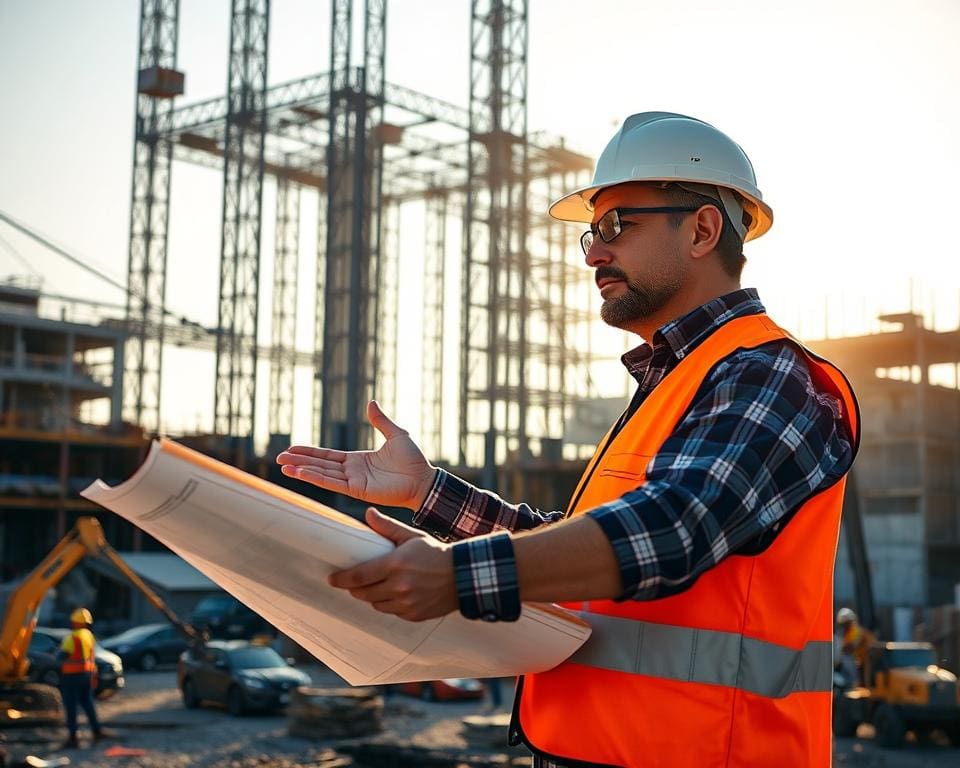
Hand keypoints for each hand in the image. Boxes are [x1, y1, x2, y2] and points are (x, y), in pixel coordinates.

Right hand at [276, 400, 435, 509]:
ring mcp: (353, 482)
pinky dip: (315, 478)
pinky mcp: (357, 490)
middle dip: (299, 461)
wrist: (424, 478)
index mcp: (357, 460)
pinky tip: (300, 473)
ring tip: (283, 465)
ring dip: (302, 470)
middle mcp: (352, 471)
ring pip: (322, 474)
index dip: (310, 452)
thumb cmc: (413, 460)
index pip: (327, 456)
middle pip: (319, 465)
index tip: (292, 448)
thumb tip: (371, 402)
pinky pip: (332, 483)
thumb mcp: (396, 434)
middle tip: (278, 457)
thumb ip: (380, 421)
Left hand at [328, 507, 456, 621]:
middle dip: (354, 588)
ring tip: (377, 586)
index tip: (332, 579)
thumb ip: (387, 527)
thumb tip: (368, 513)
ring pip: (376, 604)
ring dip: (372, 596)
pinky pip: (392, 612)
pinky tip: (395, 594)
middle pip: (363, 593)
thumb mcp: (411, 536)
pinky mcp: (413, 615)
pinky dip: (390, 604)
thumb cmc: (435, 552)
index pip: (358, 576)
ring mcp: (406, 603)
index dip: (341, 579)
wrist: (462, 574)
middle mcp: (399, 586)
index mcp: (395, 564)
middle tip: (353, 582)